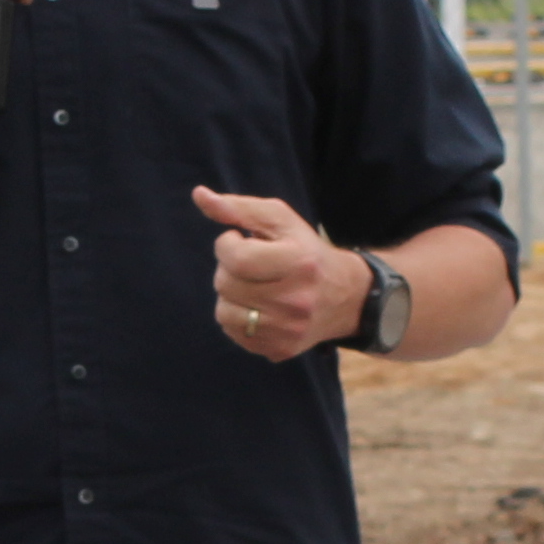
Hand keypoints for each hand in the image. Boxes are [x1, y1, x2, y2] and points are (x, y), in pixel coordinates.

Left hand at [198, 187, 359, 361]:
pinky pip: (233, 332)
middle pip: (226, 285)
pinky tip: (258, 306)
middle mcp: (296, 301)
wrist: (344, 297)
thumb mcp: (279, 220)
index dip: (227, 245)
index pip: (237, 258)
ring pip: (223, 312)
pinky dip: (237, 316)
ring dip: (230, 295)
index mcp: (299, 263)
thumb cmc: (305, 250)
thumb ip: (238, 208)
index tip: (238, 240)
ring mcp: (288, 330)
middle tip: (251, 264)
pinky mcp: (280, 349)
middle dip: (228, 269)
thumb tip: (199, 195)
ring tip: (252, 285)